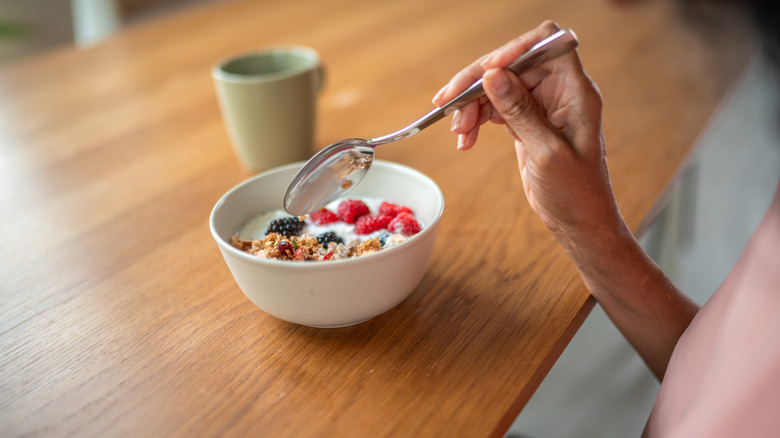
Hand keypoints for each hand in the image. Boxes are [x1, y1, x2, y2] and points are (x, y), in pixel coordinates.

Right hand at [433, 21, 619, 239]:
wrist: (578, 222)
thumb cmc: (576, 192)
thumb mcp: (546, 152)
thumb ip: (520, 112)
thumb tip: (493, 76)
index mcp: (575, 91)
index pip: (546, 43)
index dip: (515, 48)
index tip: (487, 71)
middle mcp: (559, 91)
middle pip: (512, 64)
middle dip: (479, 82)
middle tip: (449, 105)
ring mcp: (541, 106)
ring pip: (498, 85)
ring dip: (472, 104)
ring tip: (458, 132)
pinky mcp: (526, 121)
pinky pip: (496, 107)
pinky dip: (477, 118)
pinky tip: (466, 138)